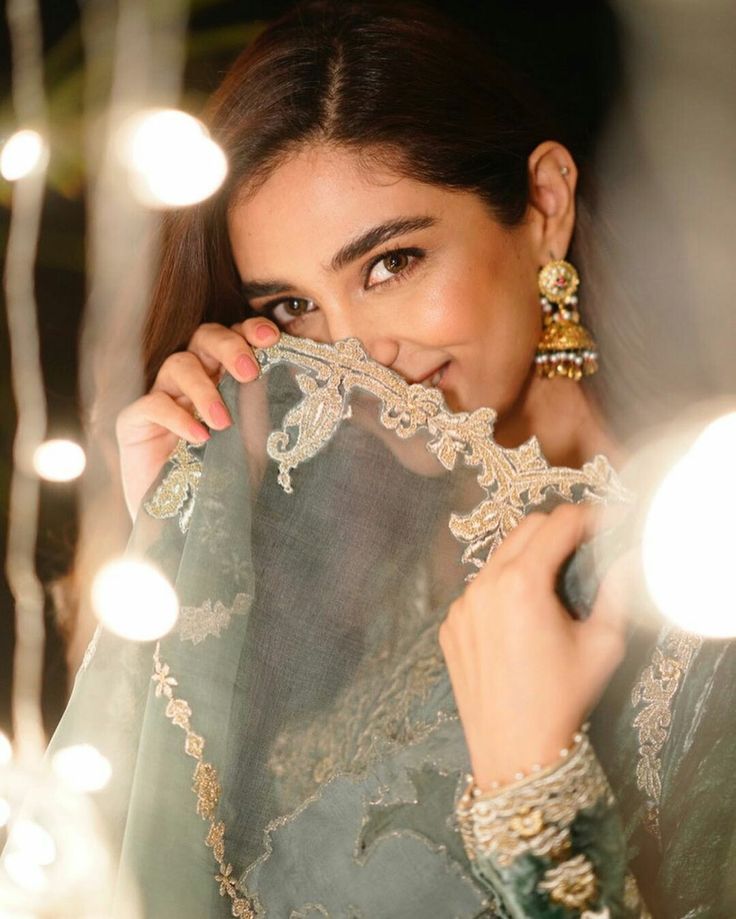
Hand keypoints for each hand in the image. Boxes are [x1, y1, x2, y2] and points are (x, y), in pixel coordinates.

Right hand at [115, 317, 279, 519]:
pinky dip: (178, 417)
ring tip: (223, 423)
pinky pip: (151, 403)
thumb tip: (272, 359)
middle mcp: (192, 381)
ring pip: (177, 364)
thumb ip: (256, 399)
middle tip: (248, 371)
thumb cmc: (227, 478)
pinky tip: (199, 438)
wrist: (196, 524)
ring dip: (204, 389)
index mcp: (223, 377)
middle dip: (228, 347)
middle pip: (203, 338)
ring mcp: (162, 398)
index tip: (270, 337)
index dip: (248, 330)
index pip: (232, 338)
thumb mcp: (253, 436)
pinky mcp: (134, 423)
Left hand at [439, 503, 628, 789]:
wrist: (514, 750)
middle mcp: (485, 585)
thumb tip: (626, 558)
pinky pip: (478, 591)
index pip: (558, 524)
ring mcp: (461, 605)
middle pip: (525, 529)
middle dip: (556, 530)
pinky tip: (518, 621)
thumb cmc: (563, 699)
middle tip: (581, 547)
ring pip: (498, 559)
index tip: (603, 525)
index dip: (587, 518)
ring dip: (526, 559)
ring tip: (550, 587)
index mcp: (524, 583)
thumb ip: (616, 592)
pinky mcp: (450, 625)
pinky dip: (501, 591)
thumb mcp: (602, 646)